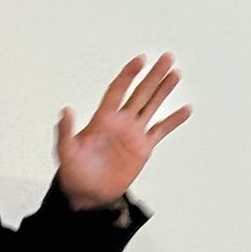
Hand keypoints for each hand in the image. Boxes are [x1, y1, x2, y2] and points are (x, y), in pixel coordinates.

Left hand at [56, 53, 191, 208]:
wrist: (87, 194)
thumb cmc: (73, 172)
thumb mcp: (65, 151)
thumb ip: (65, 131)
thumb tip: (65, 110)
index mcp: (102, 119)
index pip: (117, 91)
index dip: (128, 75)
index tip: (140, 60)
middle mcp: (120, 122)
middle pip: (140, 93)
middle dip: (153, 76)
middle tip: (167, 58)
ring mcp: (133, 134)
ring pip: (151, 106)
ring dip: (164, 91)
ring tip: (175, 74)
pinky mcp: (142, 148)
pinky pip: (160, 130)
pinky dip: (173, 121)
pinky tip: (185, 109)